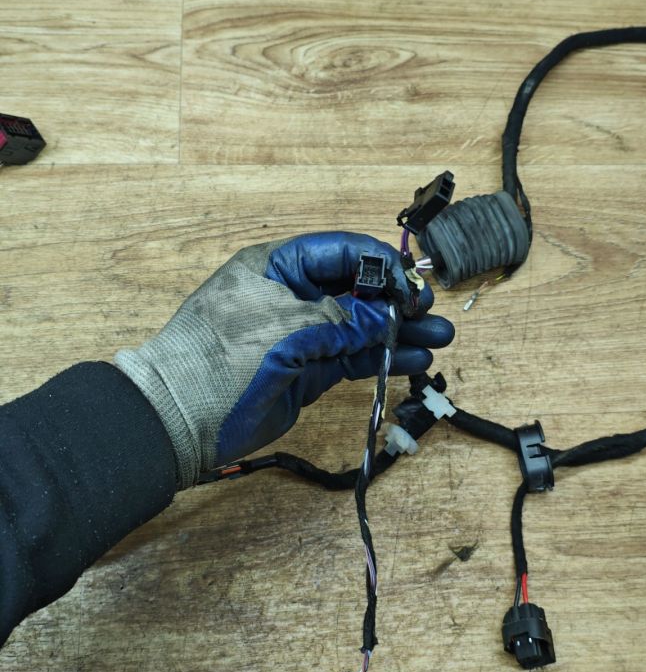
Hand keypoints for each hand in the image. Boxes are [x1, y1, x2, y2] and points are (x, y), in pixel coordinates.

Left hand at [114, 232, 454, 488]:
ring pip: (360, 326)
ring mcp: (300, 334)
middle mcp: (292, 295)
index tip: (411, 285)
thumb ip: (344, 320)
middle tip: (431, 313)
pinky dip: (383, 358)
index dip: (379, 265)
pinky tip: (415, 359)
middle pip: (356, 289)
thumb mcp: (287, 329)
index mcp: (277, 266)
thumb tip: (388, 316)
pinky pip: (353, 357)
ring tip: (439, 339)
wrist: (180, 419)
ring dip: (399, 332)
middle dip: (397, 301)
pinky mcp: (306, 370)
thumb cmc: (221, 358)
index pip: (340, 252)